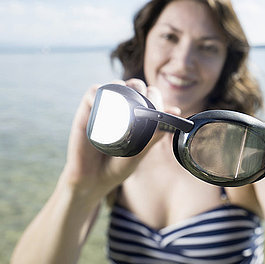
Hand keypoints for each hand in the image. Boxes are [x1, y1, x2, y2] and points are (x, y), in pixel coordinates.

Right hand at [62, 79, 175, 198]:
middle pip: (135, 85)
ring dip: (123, 88)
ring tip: (125, 107)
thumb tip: (176, 112)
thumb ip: (156, 132)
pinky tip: (105, 105)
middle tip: (141, 107)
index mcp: (139, 114)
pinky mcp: (88, 108)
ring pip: (116, 84)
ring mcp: (106, 106)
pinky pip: (94, 91)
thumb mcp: (140, 150)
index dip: (155, 96)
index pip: (150, 94)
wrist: (93, 179)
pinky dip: (100, 92)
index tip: (158, 108)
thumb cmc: (118, 164)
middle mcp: (123, 107)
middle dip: (141, 90)